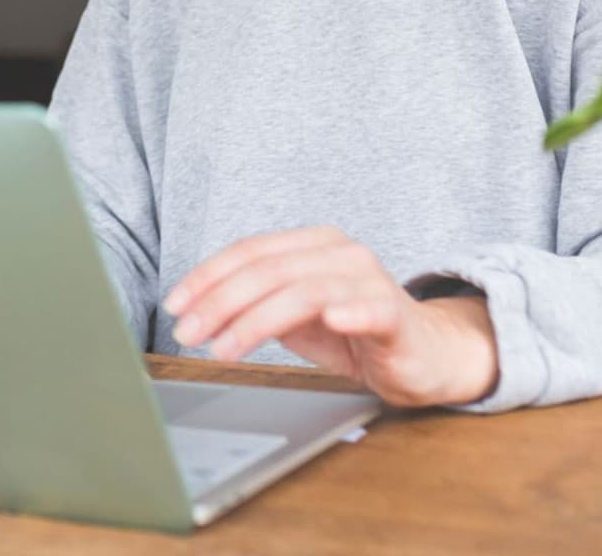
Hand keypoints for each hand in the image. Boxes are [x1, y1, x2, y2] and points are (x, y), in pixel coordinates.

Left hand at [163, 226, 499, 407]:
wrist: (426, 355)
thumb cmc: (355, 332)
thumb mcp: (295, 317)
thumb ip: (255, 306)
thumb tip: (197, 312)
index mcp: (312, 245)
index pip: (250, 251)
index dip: (207, 276)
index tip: (175, 304)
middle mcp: (340, 253)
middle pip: (268, 270)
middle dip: (220, 302)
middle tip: (188, 332)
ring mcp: (370, 281)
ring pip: (304, 291)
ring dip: (256, 320)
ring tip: (224, 348)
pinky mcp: (397, 314)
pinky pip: (373, 308)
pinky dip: (351, 311)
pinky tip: (332, 319)